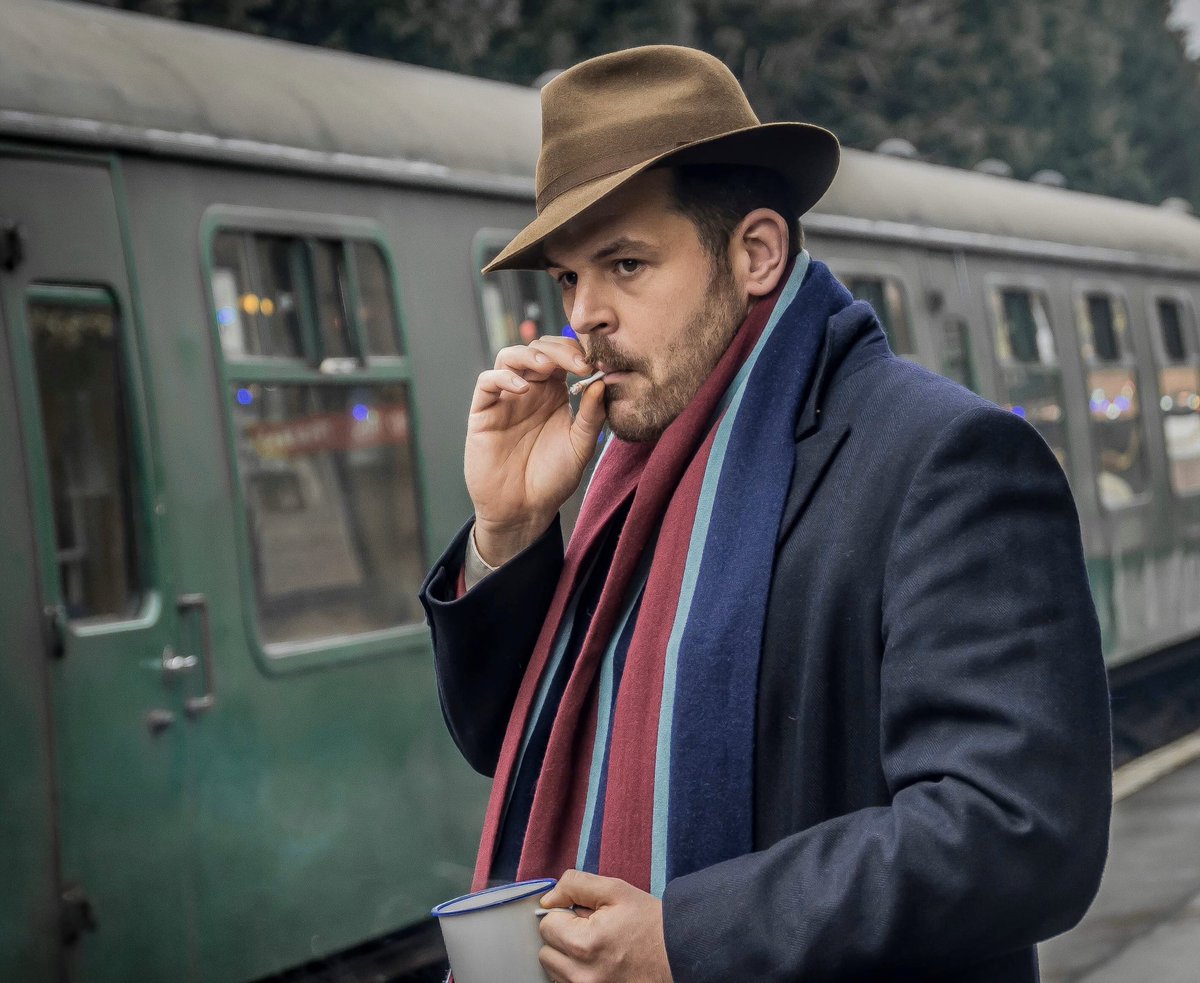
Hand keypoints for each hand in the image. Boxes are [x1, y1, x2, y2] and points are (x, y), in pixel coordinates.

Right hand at [466, 337, 606, 564]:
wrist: (524, 510)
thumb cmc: (553, 479)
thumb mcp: (580, 446)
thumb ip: (591, 415)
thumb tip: (602, 382)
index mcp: (554, 393)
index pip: (562, 357)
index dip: (576, 353)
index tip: (593, 365)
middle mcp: (529, 390)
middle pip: (538, 349)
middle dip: (558, 349)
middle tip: (578, 364)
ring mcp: (505, 399)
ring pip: (509, 357)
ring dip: (529, 355)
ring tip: (547, 368)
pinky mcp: (484, 412)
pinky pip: (486, 382)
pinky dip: (502, 378)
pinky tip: (522, 389)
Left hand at [537, 869, 672, 982]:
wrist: (679, 955)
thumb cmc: (649, 922)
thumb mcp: (615, 890)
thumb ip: (575, 885)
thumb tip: (547, 899)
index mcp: (585, 944)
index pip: (546, 925)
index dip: (564, 914)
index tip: (584, 915)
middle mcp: (582, 976)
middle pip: (546, 951)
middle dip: (563, 937)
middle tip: (591, 931)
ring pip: (554, 972)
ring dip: (568, 959)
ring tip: (597, 950)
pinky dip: (576, 975)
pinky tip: (598, 965)